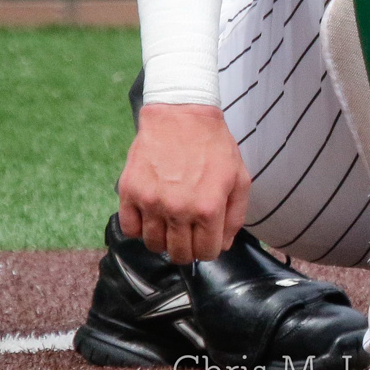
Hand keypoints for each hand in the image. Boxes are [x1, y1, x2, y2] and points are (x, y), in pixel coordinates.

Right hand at [119, 104, 250, 263]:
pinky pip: (130, 229)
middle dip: (187, 248)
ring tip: (169, 222)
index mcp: (208, 208)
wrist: (181, 114)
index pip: (207, 253)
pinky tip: (150, 215)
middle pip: (179, 255)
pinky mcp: (130, 192)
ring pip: (153, 245)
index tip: (205, 239)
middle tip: (187, 233)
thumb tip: (224, 244)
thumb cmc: (213, 144)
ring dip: (163, 239)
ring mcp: (152, 202)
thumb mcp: (239, 177)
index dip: (208, 248)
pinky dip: (139, 228)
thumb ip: (235, 216)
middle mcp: (179, 210)